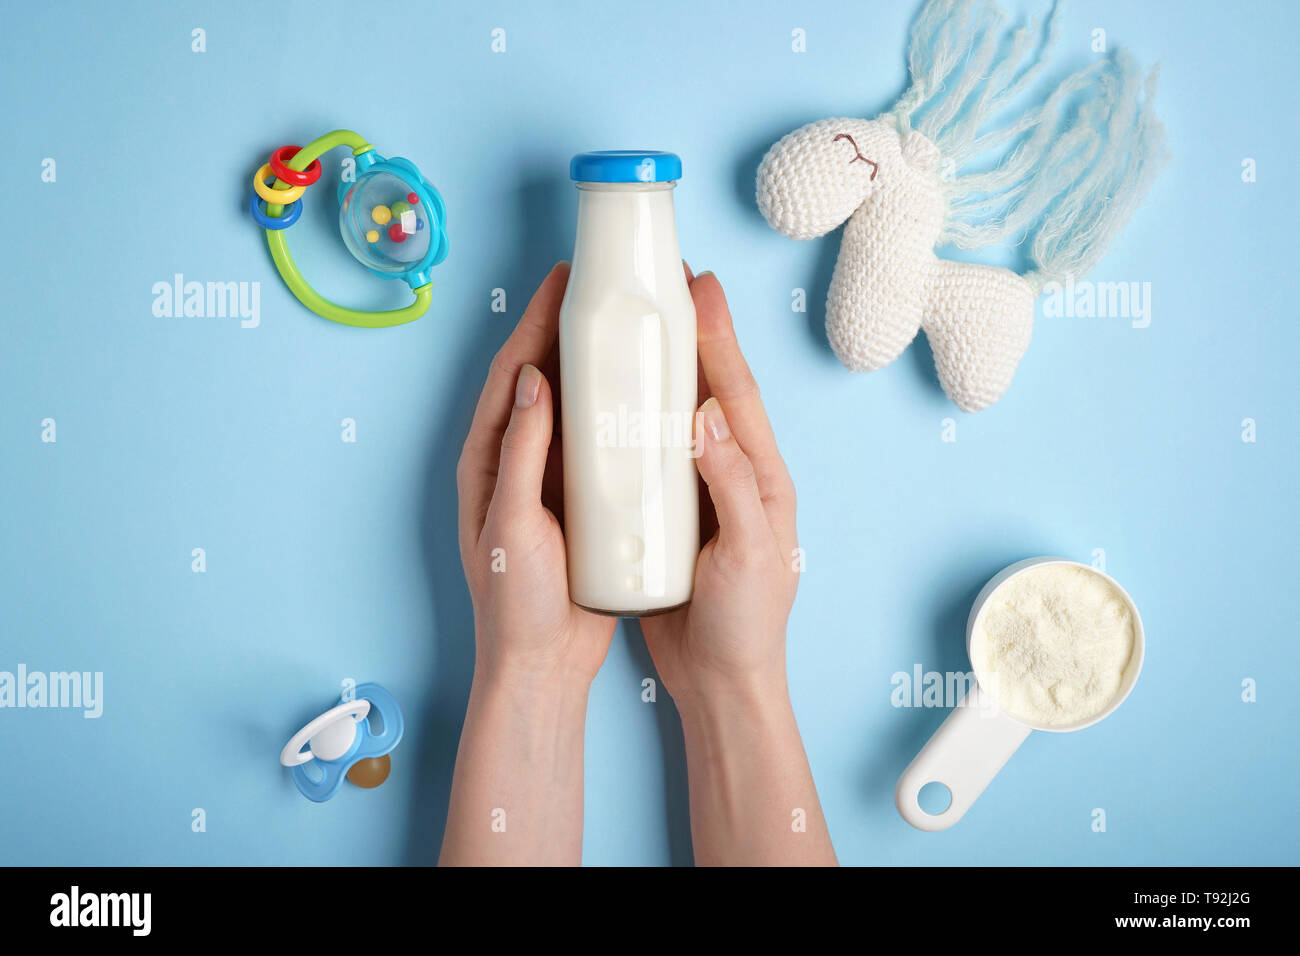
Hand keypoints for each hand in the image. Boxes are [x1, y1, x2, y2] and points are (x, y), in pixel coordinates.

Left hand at [443, 263, 611, 865]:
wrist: (542, 665)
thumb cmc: (517, 602)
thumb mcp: (513, 524)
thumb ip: (521, 453)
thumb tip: (535, 378)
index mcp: (488, 459)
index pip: (512, 373)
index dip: (535, 321)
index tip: (564, 279)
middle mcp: (515, 461)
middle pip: (542, 377)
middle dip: (567, 328)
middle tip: (603, 287)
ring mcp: (548, 479)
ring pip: (573, 405)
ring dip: (595, 364)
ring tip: (629, 325)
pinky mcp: (579, 501)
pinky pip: (598, 441)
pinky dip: (617, 411)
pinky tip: (646, 395)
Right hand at [640, 270, 834, 865]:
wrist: (721, 682)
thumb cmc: (747, 625)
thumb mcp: (749, 557)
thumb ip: (732, 487)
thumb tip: (706, 415)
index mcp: (761, 477)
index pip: (735, 392)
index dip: (717, 337)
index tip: (699, 287)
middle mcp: (732, 475)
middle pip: (708, 391)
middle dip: (690, 336)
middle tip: (665, 286)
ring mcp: (699, 494)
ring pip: (676, 418)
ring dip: (658, 371)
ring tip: (631, 328)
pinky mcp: (668, 517)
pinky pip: (649, 456)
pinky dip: (631, 423)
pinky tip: (606, 406)